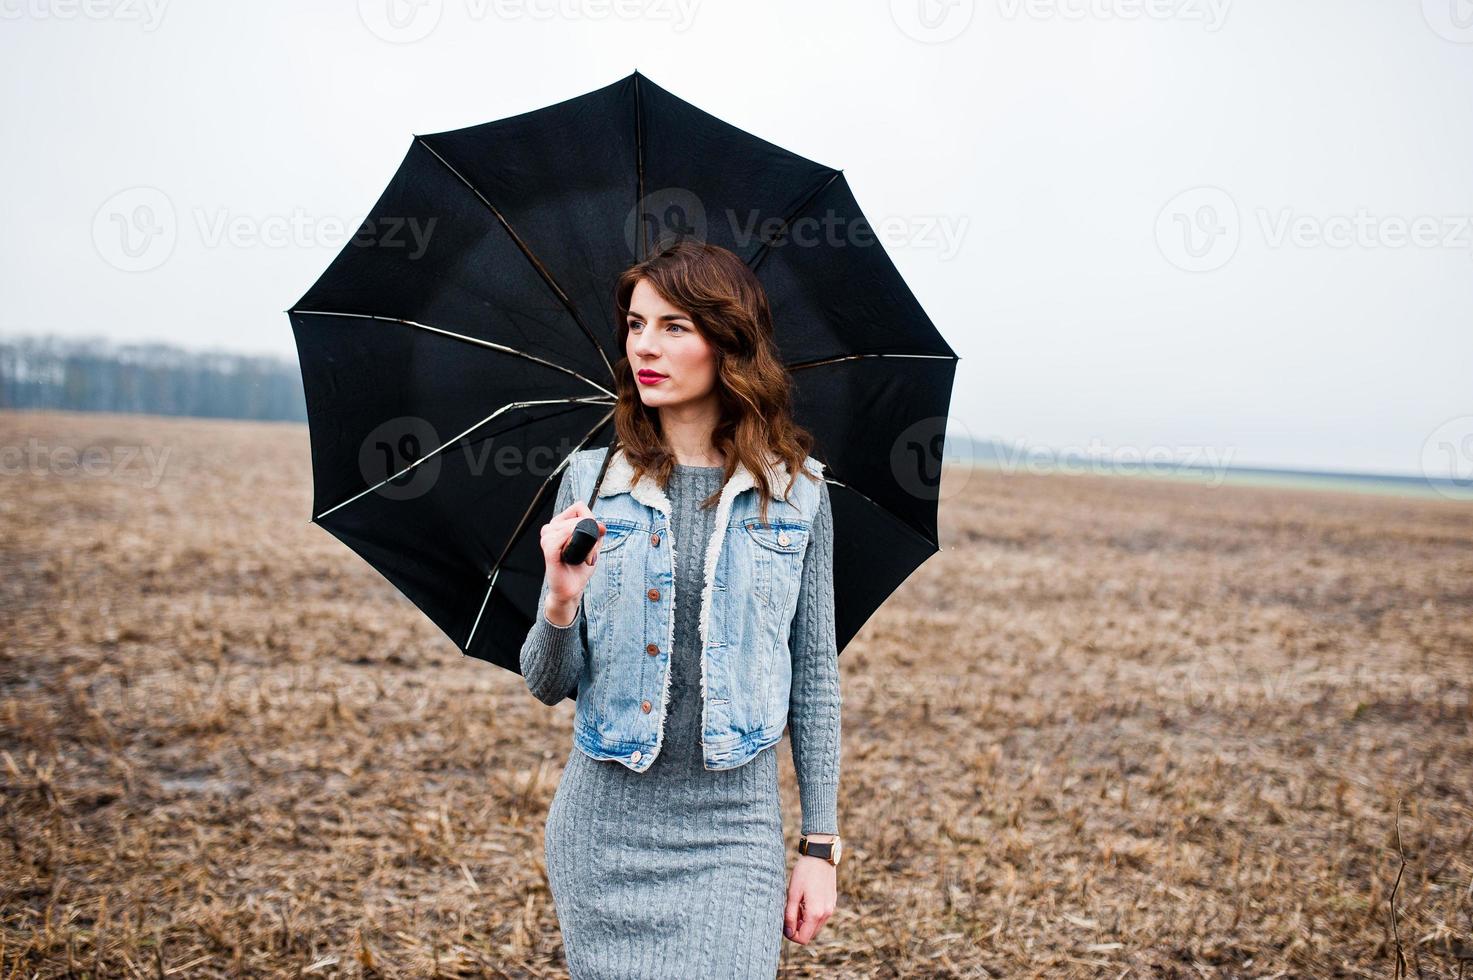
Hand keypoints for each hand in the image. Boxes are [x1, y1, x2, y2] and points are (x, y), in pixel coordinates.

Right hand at [538, 499, 604, 625]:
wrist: (571, 589)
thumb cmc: (580, 568)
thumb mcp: (593, 546)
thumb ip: (597, 532)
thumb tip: (600, 524)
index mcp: (561, 525)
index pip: (578, 507)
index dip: (590, 518)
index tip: (594, 536)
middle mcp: (551, 528)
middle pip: (577, 515)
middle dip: (590, 533)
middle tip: (590, 553)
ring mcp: (548, 538)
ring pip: (571, 525)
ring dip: (585, 541)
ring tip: (584, 557)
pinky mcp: (548, 550)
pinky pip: (561, 536)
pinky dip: (572, 541)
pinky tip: (574, 552)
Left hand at [783, 854, 836, 944]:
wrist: (821, 855)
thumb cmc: (804, 872)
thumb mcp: (793, 893)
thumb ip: (790, 915)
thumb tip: (788, 932)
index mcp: (815, 913)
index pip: (803, 938)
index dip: (791, 935)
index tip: (784, 925)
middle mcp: (826, 914)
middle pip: (810, 934)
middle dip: (798, 929)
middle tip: (788, 914)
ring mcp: (830, 908)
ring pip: (816, 926)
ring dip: (805, 922)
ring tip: (796, 906)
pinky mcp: (832, 902)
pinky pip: (821, 917)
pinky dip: (812, 915)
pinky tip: (805, 901)